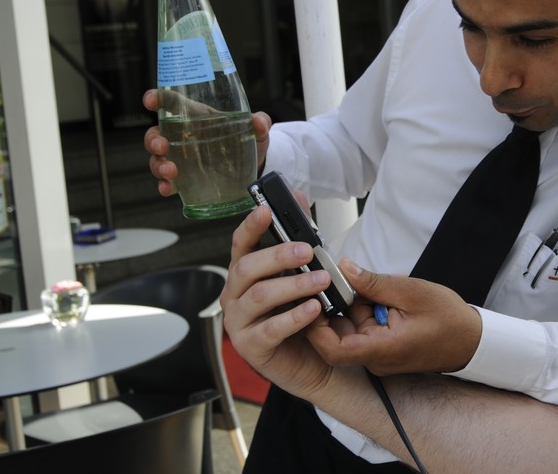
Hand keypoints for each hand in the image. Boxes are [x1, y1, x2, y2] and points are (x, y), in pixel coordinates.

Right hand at [142, 88, 270, 196]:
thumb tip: (259, 121)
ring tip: (170, 172)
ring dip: (158, 165)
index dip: (157, 98)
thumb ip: (260, 123)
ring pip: (157, 159)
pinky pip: (168, 182)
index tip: (150, 100)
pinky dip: (164, 185)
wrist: (252, 168)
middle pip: (156, 134)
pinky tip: (167, 189)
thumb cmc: (248, 140)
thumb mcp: (256, 131)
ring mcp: (181, 159)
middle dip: (153, 140)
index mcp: (195, 117)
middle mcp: (183, 137)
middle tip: (163, 147)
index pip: (171, 103)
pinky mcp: (185, 179)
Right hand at [219, 205, 335, 394]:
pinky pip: (270, 330)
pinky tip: (314, 310)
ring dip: (293, 285)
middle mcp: (235, 296)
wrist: (316, 362)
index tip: (265, 210)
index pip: (240, 245)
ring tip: (321, 281)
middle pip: (246, 268)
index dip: (251, 226)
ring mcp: (239, 323)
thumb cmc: (305, 314)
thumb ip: (299, 237)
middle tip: (309, 250)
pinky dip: (294, 317)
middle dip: (278, 256)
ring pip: (258, 297)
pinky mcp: (251, 348)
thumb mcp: (303, 273)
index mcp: (245, 274)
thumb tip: (298, 196)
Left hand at [307, 260, 482, 375]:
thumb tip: (344, 268)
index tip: (312, 301)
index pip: (334, 350)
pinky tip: (378, 292)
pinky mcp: (384, 347)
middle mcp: (376, 357)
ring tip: (368, 282)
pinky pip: (364, 327)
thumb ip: (374, 282)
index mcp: (382, 349)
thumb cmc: (449, 320)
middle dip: (336, 305)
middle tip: (337, 278)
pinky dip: (366, 308)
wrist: (472, 340)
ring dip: (354, 304)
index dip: (315, 328)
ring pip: (351, 327)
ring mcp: (379, 354)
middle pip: (338, 334)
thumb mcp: (411, 291)